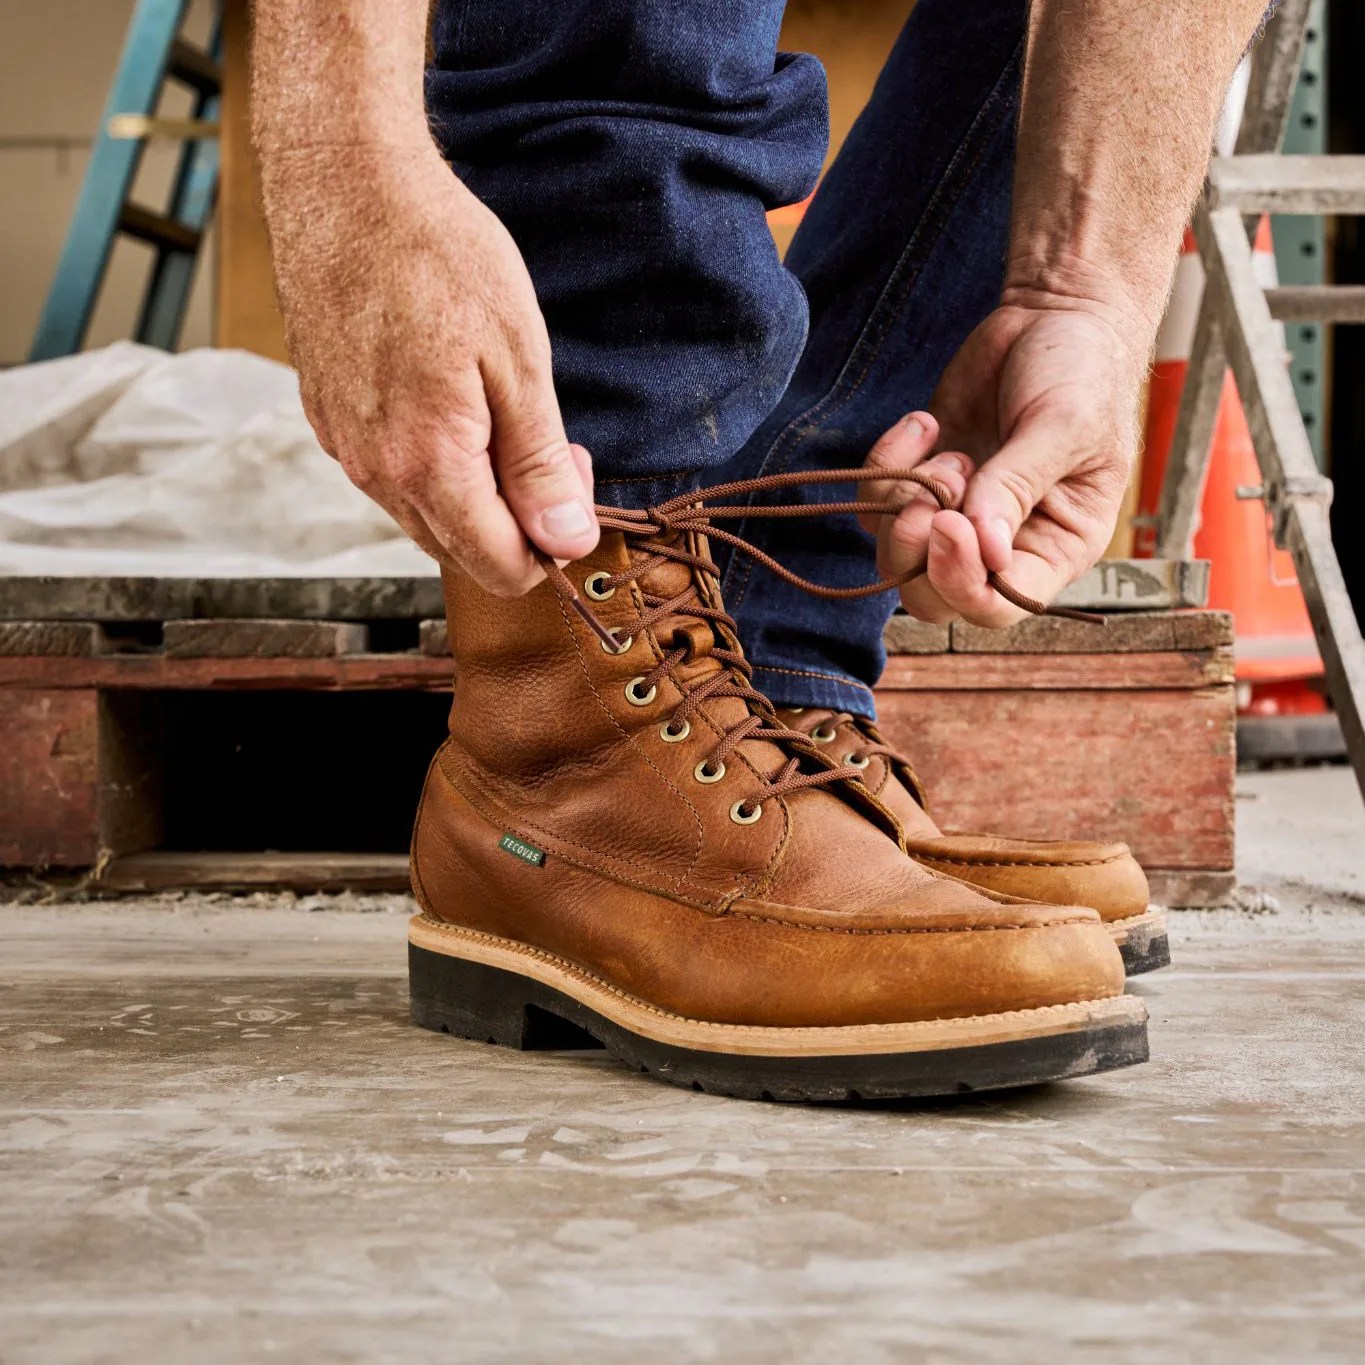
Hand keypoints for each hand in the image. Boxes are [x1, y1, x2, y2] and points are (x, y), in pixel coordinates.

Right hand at [264, 145, 598, 593]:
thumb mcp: (519, 361)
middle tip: (548, 442)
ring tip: (500, 413)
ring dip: (476, 492)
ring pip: (426, 517)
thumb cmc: (438, 257)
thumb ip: (539, 466)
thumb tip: (568, 542)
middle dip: (518, 521)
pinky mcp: (329, 421)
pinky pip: (392, 477)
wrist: (345, 186)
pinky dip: (433, 463)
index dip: (552, 545)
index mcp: (429, 465)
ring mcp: (346, 449)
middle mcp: (377, 473)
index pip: (501, 569)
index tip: (570, 479)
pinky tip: (450, 399)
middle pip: (463, 552)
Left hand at [862, 303, 1141, 625]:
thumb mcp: (1063, 426)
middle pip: (934, 598)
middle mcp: (1003, 546)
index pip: (997, 605)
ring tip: (947, 451)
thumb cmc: (1082, 371)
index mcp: (1055, 548)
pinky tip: (924, 424)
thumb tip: (983, 549)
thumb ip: (1017, 487)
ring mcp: (956, 517)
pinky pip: (875, 504)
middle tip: (930, 497)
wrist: (1053, 315)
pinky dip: (886, 465)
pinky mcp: (921, 483)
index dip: (962, 581)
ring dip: (904, 505)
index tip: (950, 523)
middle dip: (916, 553)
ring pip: (896, 556)